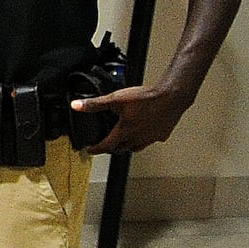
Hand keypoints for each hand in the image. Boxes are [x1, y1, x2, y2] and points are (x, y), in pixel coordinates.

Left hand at [70, 82, 193, 153]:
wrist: (171, 96)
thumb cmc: (146, 98)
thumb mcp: (116, 99)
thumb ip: (95, 104)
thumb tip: (77, 106)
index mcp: (124, 131)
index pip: (106, 145)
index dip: (96, 149)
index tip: (90, 150)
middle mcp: (137, 138)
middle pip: (121, 148)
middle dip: (111, 148)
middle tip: (106, 145)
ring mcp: (150, 138)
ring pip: (135, 147)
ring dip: (127, 146)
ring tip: (123, 141)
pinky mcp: (161, 135)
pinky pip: (150, 141)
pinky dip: (144, 139)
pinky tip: (144, 132)